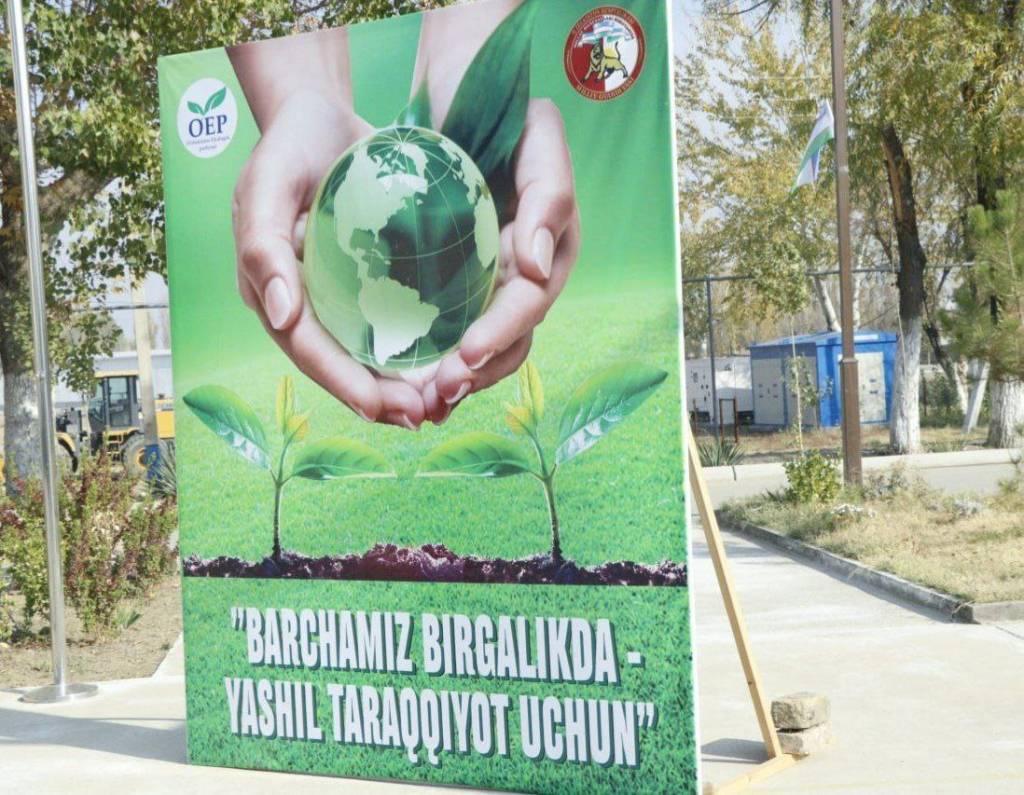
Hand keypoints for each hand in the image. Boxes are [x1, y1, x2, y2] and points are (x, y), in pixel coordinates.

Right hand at [232, 91, 427, 428]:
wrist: (320, 118)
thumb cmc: (288, 146)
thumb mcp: (266, 183)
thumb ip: (263, 245)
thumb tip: (278, 315)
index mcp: (271, 290)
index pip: (307, 348)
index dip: (341, 382)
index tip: (380, 407)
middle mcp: (302, 303)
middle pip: (340, 363)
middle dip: (377, 397)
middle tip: (421, 416)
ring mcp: (334, 296)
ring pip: (366, 353)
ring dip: (399, 383)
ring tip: (438, 404)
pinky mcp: (364, 282)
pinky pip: (388, 323)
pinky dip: (413, 348)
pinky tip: (446, 362)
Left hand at [420, 99, 580, 422]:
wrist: (462, 94)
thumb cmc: (505, 113)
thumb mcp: (540, 137)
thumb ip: (552, 196)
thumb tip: (540, 266)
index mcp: (552, 251)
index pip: (528, 305)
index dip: (501, 335)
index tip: (465, 356)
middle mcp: (523, 276)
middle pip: (507, 341)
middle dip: (474, 373)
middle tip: (434, 396)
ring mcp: (489, 283)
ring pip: (478, 346)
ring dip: (452, 380)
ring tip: (418, 404)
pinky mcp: (456, 283)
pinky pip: (446, 329)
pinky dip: (428, 357)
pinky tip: (399, 378)